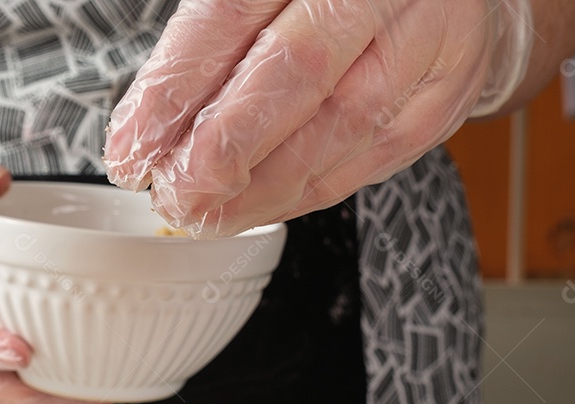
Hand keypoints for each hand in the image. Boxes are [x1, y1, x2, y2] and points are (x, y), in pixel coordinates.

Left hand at [105, 0, 532, 237]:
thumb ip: (211, 40)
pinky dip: (305, 191)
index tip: (132, 147)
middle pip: (296, 71)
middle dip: (223, 148)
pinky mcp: (441, 97)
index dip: (177, 87)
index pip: (231, 13)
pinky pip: (369, 157)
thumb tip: (149, 125)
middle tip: (174, 194)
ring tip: (206, 213)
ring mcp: (423, 40)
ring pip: (338, 125)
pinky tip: (259, 207)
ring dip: (262, 187)